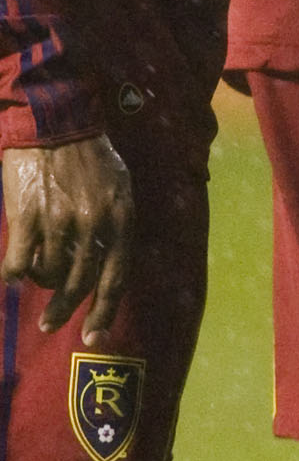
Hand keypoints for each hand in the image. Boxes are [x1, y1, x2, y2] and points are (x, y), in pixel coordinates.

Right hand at [3, 138, 131, 339]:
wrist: (58, 123)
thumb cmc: (91, 157)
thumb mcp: (120, 188)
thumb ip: (116, 226)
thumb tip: (108, 266)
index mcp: (122, 217)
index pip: (117, 277)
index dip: (104, 311)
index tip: (94, 337)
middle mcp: (94, 223)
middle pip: (81, 284)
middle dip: (65, 310)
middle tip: (52, 324)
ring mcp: (60, 221)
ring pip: (48, 275)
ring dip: (42, 284)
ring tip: (36, 279)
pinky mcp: (27, 216)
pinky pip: (18, 263)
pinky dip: (15, 273)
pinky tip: (14, 272)